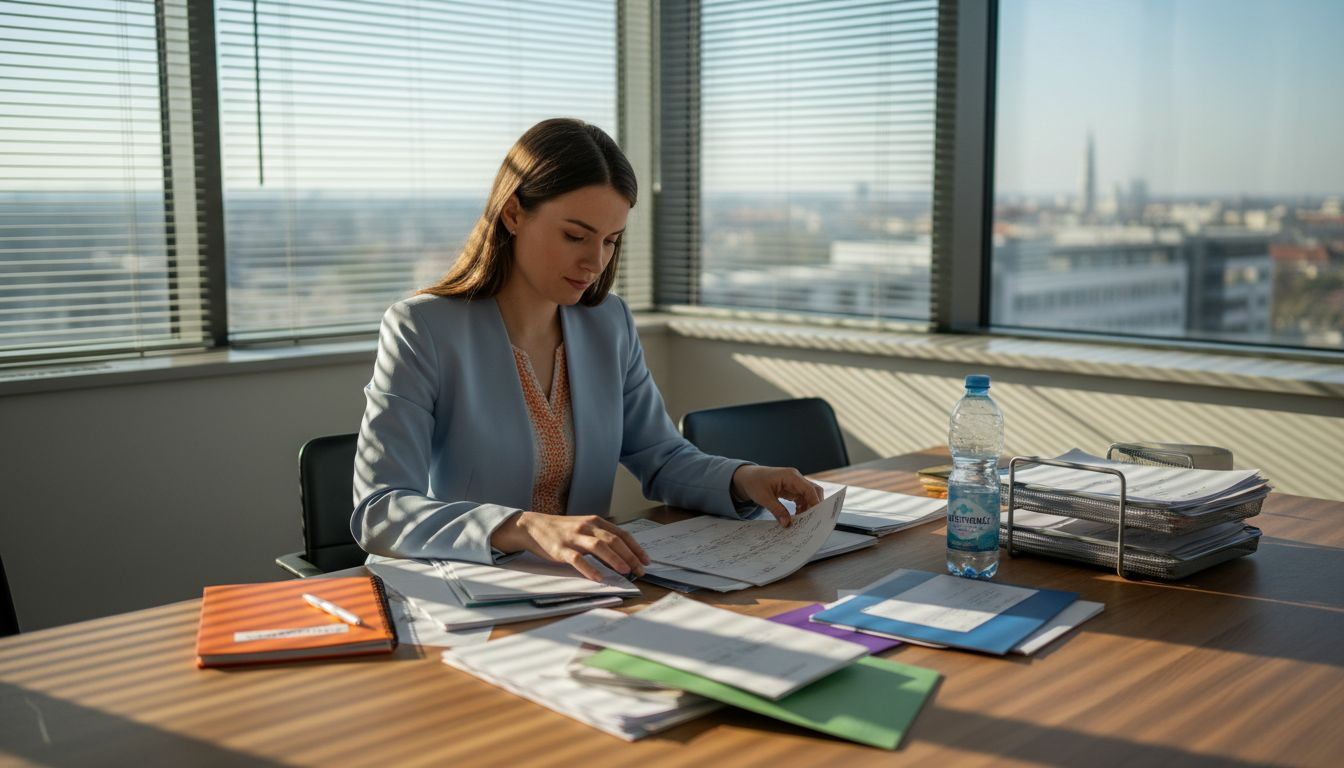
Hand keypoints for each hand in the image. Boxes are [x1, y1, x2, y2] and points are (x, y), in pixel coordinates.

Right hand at [490, 512, 650, 580]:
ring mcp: (573, 538)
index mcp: (595, 522)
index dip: (635, 548)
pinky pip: (577, 559)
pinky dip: (589, 569)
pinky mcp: (561, 549)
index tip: (646, 560)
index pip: (621, 534)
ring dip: (614, 559)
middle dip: (630, 555)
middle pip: (613, 540)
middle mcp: (586, 527)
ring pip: (598, 546)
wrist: (534, 526)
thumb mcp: (585, 528)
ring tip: (626, 570)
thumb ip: (601, 537)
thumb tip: (623, 555)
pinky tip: (598, 577)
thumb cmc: (563, 530)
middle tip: (640, 569)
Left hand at [730, 465, 823, 526]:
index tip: (817, 516)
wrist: (747, 477)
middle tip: (812, 521)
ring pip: (809, 496)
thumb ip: (777, 510)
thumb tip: (787, 524)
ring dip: (808, 508)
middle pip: (813, 491)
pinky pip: (802, 498)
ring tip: (803, 521)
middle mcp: (795, 478)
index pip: (809, 489)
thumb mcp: (763, 498)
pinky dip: (802, 507)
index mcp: (790, 476)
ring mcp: (794, 483)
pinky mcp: (791, 489)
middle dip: (815, 505)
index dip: (815, 502)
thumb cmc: (754, 483)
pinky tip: (797, 516)